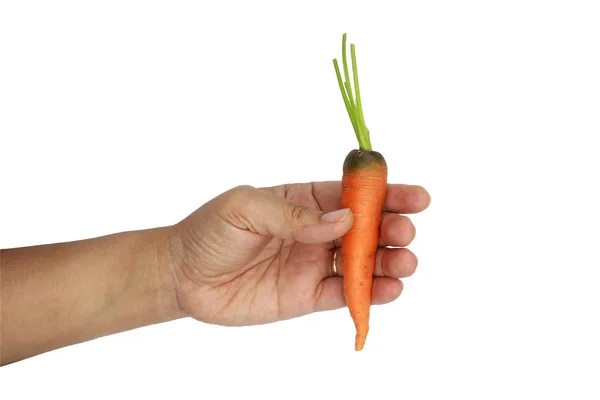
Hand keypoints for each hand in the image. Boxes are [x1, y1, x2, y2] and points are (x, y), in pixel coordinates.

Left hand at [168, 182, 430, 325]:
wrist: (183, 276)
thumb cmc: (210, 231)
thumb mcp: (246, 208)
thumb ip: (294, 214)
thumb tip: (344, 220)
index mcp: (306, 200)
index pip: (355, 194)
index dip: (388, 194)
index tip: (416, 197)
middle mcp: (317, 231)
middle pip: (368, 229)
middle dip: (393, 229)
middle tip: (405, 233)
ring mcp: (314, 264)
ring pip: (363, 263)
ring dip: (389, 263)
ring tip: (404, 263)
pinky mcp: (307, 297)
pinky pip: (344, 295)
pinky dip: (369, 294)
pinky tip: (388, 290)